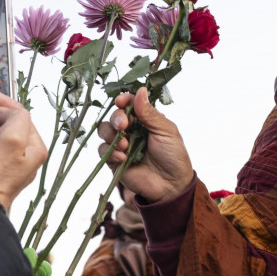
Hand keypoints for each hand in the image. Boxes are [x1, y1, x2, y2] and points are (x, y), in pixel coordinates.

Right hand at [97, 87, 193, 202]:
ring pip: (104, 131)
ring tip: (125, 145)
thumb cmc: (173, 156)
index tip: (121, 101)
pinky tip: (123, 157)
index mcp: (145, 119)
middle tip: (124, 125)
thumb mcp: (166, 131)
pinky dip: (111, 152)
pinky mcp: (114, 160)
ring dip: (111, 135)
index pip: (129, 104)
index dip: (123, 100)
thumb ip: (150, 113)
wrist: (171, 185)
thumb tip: (140, 90)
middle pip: (114, 116)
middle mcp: (131, 130)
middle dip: (116, 118)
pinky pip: (103, 151)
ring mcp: (121, 145)